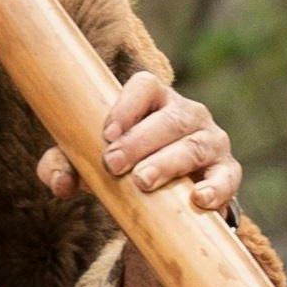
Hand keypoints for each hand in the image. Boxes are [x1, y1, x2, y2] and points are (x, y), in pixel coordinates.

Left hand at [39, 65, 240, 220]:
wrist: (167, 199)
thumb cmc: (123, 167)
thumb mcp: (89, 163)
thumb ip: (64, 166)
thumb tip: (60, 183)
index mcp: (154, 102)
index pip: (146, 86)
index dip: (127, 104)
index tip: (107, 133)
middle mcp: (188, 115)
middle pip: (171, 118)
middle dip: (140, 141)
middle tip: (113, 164)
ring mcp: (211, 141)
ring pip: (195, 145)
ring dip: (168, 162)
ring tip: (142, 182)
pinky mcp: (227, 172)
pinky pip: (226, 176)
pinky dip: (216, 187)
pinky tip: (199, 200)